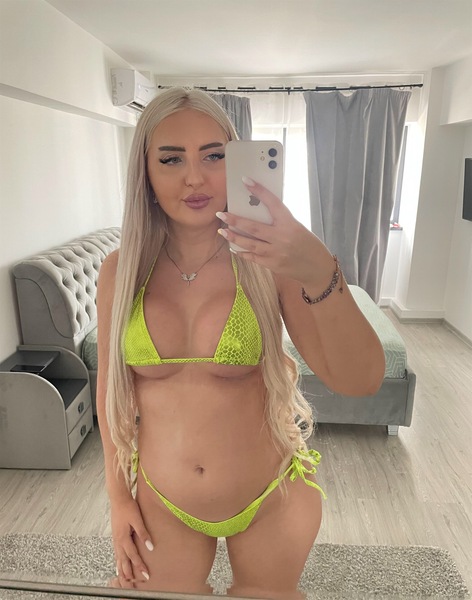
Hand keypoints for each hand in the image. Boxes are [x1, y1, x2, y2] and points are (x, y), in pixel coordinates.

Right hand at [110, 494, 152, 584]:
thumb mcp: (137, 519)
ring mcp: (115, 538)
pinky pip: (116, 552)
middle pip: (123, 561)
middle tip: (133, 584)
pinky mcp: (115, 535)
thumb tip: (150, 546)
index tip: (146, 574)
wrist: (118, 498)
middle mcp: (118, 540)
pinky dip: (117, 560)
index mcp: (123, 538)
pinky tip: (118, 563)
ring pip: (118, 558)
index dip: (139, 566)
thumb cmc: (128, 507)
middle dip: (129, 573)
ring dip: (122, 569)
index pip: (133, 556)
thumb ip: (143, 534)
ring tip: (125, 579)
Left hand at [218, 178, 332, 285]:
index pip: (272, 203)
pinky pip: (253, 257)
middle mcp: (282, 238)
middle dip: (235, 220)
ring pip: (249, 243)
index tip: (246, 181)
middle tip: (221, 214)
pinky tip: (233, 247)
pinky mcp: (272, 265)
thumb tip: (258, 214)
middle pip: (253, 227)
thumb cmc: (309, 245)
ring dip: (233, 237)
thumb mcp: (298, 228)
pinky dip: (242, 251)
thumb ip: (280, 222)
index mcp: (290, 224)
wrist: (317, 269)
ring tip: (222, 231)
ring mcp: (276, 253)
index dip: (259, 191)